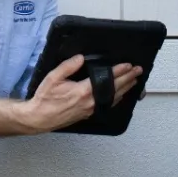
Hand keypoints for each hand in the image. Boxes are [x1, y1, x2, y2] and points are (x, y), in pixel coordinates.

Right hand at [23, 56, 146, 133]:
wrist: (39, 118)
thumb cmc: (45, 99)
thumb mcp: (53, 78)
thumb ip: (68, 66)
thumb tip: (80, 58)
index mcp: (83, 91)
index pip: (107, 80)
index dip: (119, 72)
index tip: (128, 65)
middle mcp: (90, 102)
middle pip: (114, 89)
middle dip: (128, 79)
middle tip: (138, 71)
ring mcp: (90, 109)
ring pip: (113, 98)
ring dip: (125, 89)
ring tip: (134, 81)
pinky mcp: (88, 114)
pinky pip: (107, 105)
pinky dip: (116, 98)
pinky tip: (120, 95)